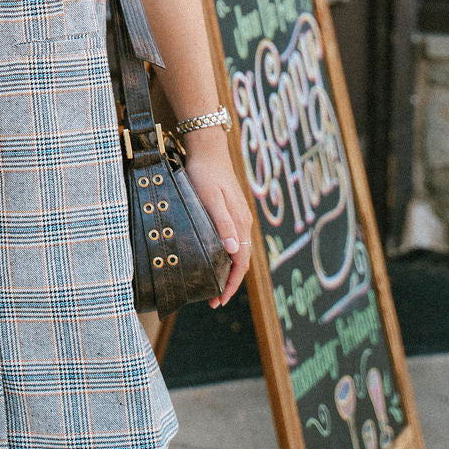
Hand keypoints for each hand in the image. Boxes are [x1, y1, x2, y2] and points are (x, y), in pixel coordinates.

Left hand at [183, 132, 252, 307]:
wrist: (207, 148)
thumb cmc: (205, 172)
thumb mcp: (210, 198)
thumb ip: (222, 223)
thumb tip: (233, 252)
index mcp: (240, 223)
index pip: (241, 262)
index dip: (231, 284)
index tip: (219, 300)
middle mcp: (243, 223)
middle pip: (241, 261)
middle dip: (229, 283)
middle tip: (213, 301)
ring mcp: (238, 217)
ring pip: (237, 252)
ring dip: (228, 271)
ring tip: (213, 285)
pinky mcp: (231, 211)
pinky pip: (233, 241)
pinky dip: (227, 257)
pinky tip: (215, 259)